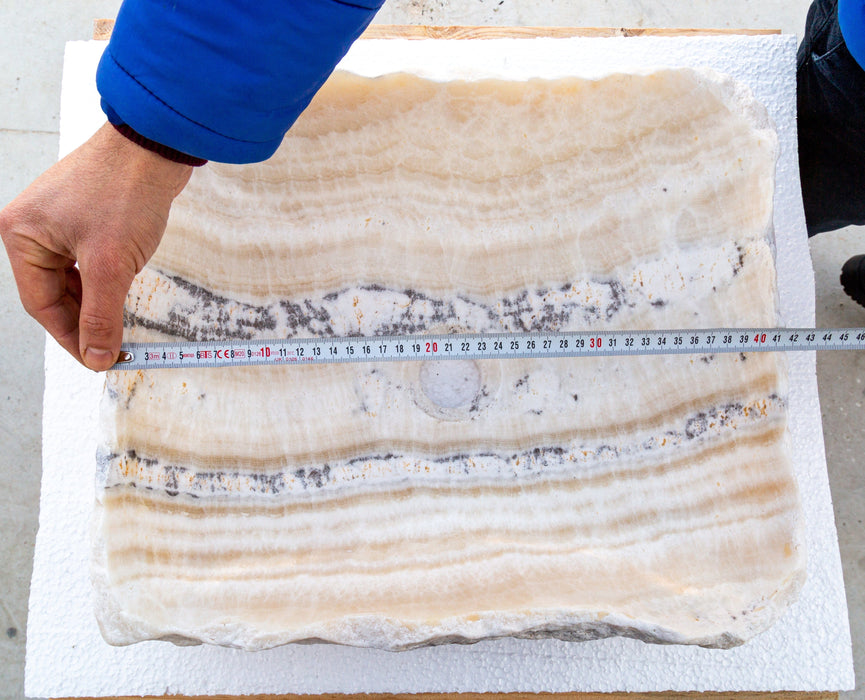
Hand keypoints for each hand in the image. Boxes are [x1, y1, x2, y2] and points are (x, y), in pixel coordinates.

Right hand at [0, 123, 192, 370]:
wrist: (155, 145)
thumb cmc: (125, 193)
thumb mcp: (111, 265)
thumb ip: (102, 315)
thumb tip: (96, 356)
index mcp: (23, 236)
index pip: (42, 304)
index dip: (71, 338)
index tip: (97, 362)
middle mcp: (33, 227)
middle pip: (55, 293)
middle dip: (84, 322)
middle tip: (111, 350)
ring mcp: (59, 220)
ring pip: (74, 279)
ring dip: (96, 303)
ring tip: (119, 327)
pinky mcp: (85, 216)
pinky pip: (88, 260)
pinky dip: (104, 281)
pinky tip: (121, 294)